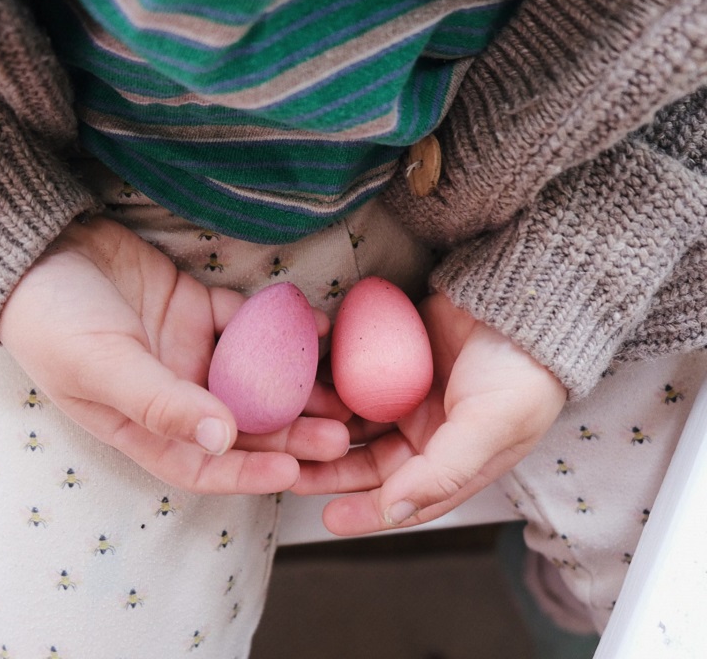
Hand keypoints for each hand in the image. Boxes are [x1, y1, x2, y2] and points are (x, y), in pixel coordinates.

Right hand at [0, 217, 348, 494]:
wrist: (43, 246)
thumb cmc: (52, 318)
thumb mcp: (100, 365)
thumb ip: (159, 402)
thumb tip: (221, 440)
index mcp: (141, 424)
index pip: (201, 464)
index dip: (246, 473)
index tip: (292, 473)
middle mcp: (174, 394)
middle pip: (242, 423)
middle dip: (290, 432)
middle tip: (340, 433)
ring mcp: (192, 351)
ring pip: (254, 376)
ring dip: (296, 384)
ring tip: (343, 387)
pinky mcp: (202, 310)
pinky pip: (250, 323)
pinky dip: (282, 326)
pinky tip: (317, 327)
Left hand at [292, 292, 565, 534]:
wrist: (522, 297)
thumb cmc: (520, 372)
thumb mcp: (489, 427)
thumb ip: (442, 472)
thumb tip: (392, 512)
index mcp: (452, 458)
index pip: (403, 497)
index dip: (366, 511)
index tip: (328, 518)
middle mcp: (425, 430)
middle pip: (367, 460)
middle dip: (329, 468)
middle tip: (291, 469)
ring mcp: (404, 392)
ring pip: (352, 418)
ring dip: (322, 423)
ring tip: (291, 424)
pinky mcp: (389, 357)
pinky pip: (351, 374)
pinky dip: (329, 379)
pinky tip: (305, 382)